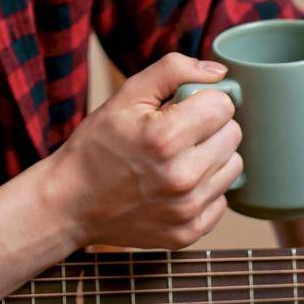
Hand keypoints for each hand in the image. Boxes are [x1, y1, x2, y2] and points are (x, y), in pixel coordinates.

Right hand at [38, 52, 243, 249]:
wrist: (70, 203)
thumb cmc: (98, 144)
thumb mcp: (127, 95)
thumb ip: (174, 71)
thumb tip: (219, 73)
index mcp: (166, 138)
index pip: (223, 106)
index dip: (203, 100)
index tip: (183, 107)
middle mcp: (182, 177)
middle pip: (233, 134)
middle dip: (210, 127)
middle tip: (179, 132)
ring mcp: (187, 210)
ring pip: (233, 167)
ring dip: (212, 157)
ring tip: (179, 158)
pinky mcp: (188, 233)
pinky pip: (222, 200)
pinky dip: (205, 189)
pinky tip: (177, 185)